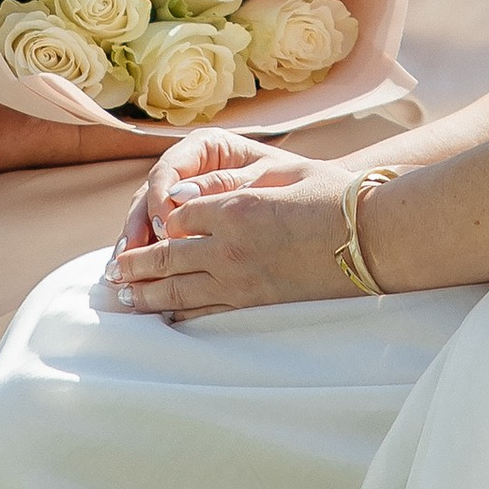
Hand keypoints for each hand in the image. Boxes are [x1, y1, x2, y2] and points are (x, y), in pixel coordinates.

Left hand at [106, 133, 353, 319]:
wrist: (377, 237)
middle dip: (134, 267)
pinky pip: (208, 314)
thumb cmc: (335, 196)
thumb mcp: (279, 172)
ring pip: (179, 292)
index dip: (156, 222)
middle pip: (166, 259)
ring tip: (123, 300)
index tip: (142, 228)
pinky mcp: (259, 305)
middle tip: (111, 275)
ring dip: (146, 296)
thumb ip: (229, 183)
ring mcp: (243, 282)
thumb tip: (181, 196)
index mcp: (234, 209)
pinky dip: (180, 315)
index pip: (176, 215)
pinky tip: (166, 317)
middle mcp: (230, 248)